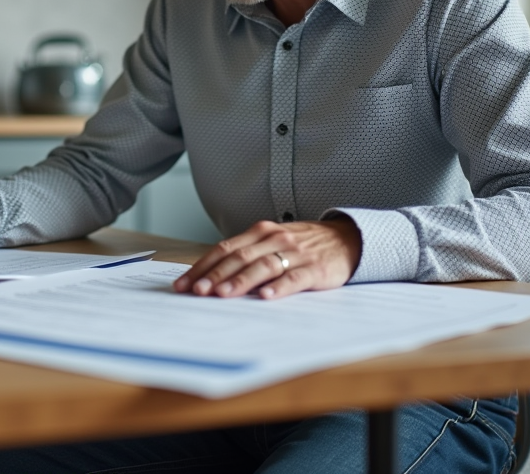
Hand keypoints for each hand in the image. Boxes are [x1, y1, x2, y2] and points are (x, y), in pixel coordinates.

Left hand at [173, 218, 361, 298]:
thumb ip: (247, 256)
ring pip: (263, 266)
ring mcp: (296, 253)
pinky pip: (295, 277)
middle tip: (197, 291)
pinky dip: (280, 287)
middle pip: (239, 257)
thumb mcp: (272, 243)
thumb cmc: (302, 246)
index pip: (224, 249)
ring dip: (240, 281)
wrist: (346, 239)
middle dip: (215, 275)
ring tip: (222, 294)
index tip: (183, 284)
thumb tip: (211, 279)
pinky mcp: (316, 268)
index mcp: (260, 232)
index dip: (202, 266)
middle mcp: (274, 239)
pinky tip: (267, 296)